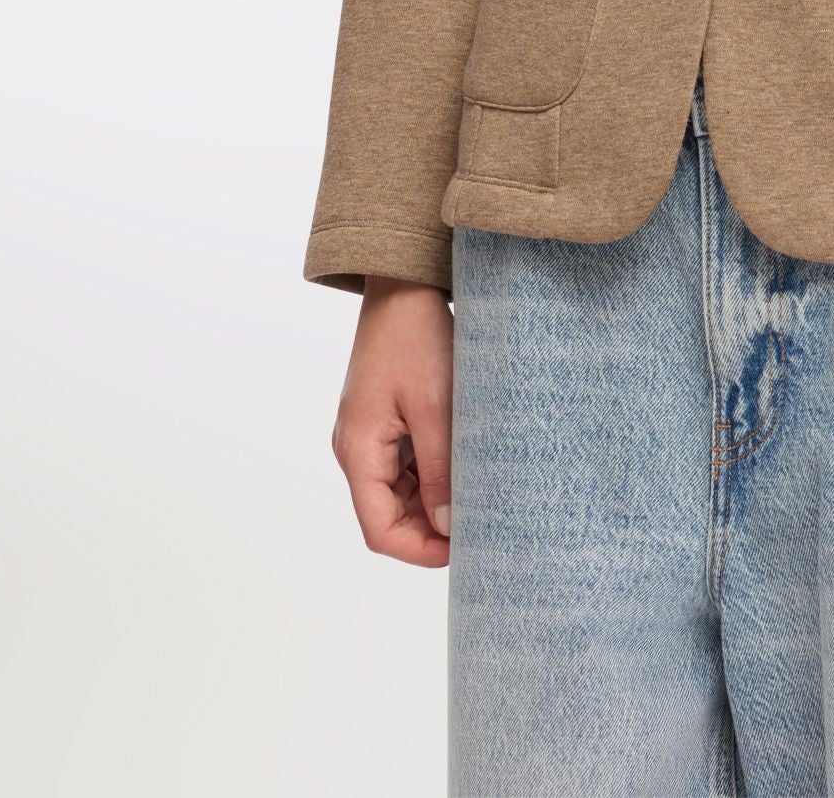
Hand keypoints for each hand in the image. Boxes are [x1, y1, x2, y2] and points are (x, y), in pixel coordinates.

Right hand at [330, 277, 455, 566]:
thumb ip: (439, 470)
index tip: (464, 548)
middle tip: (478, 523)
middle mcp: (355, 447)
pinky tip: (463, 463)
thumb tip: (448, 526)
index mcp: (357, 450)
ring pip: (398, 491)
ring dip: (432, 499)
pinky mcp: (384, 417)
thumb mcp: (434, 407)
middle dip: (429, 527)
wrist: (404, 283)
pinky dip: (431, 472)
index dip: (419, 550)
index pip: (379, 529)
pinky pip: (404, 462)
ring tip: (476, 493)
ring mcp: (368, 432)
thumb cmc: (416, 337)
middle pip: (387, 514)